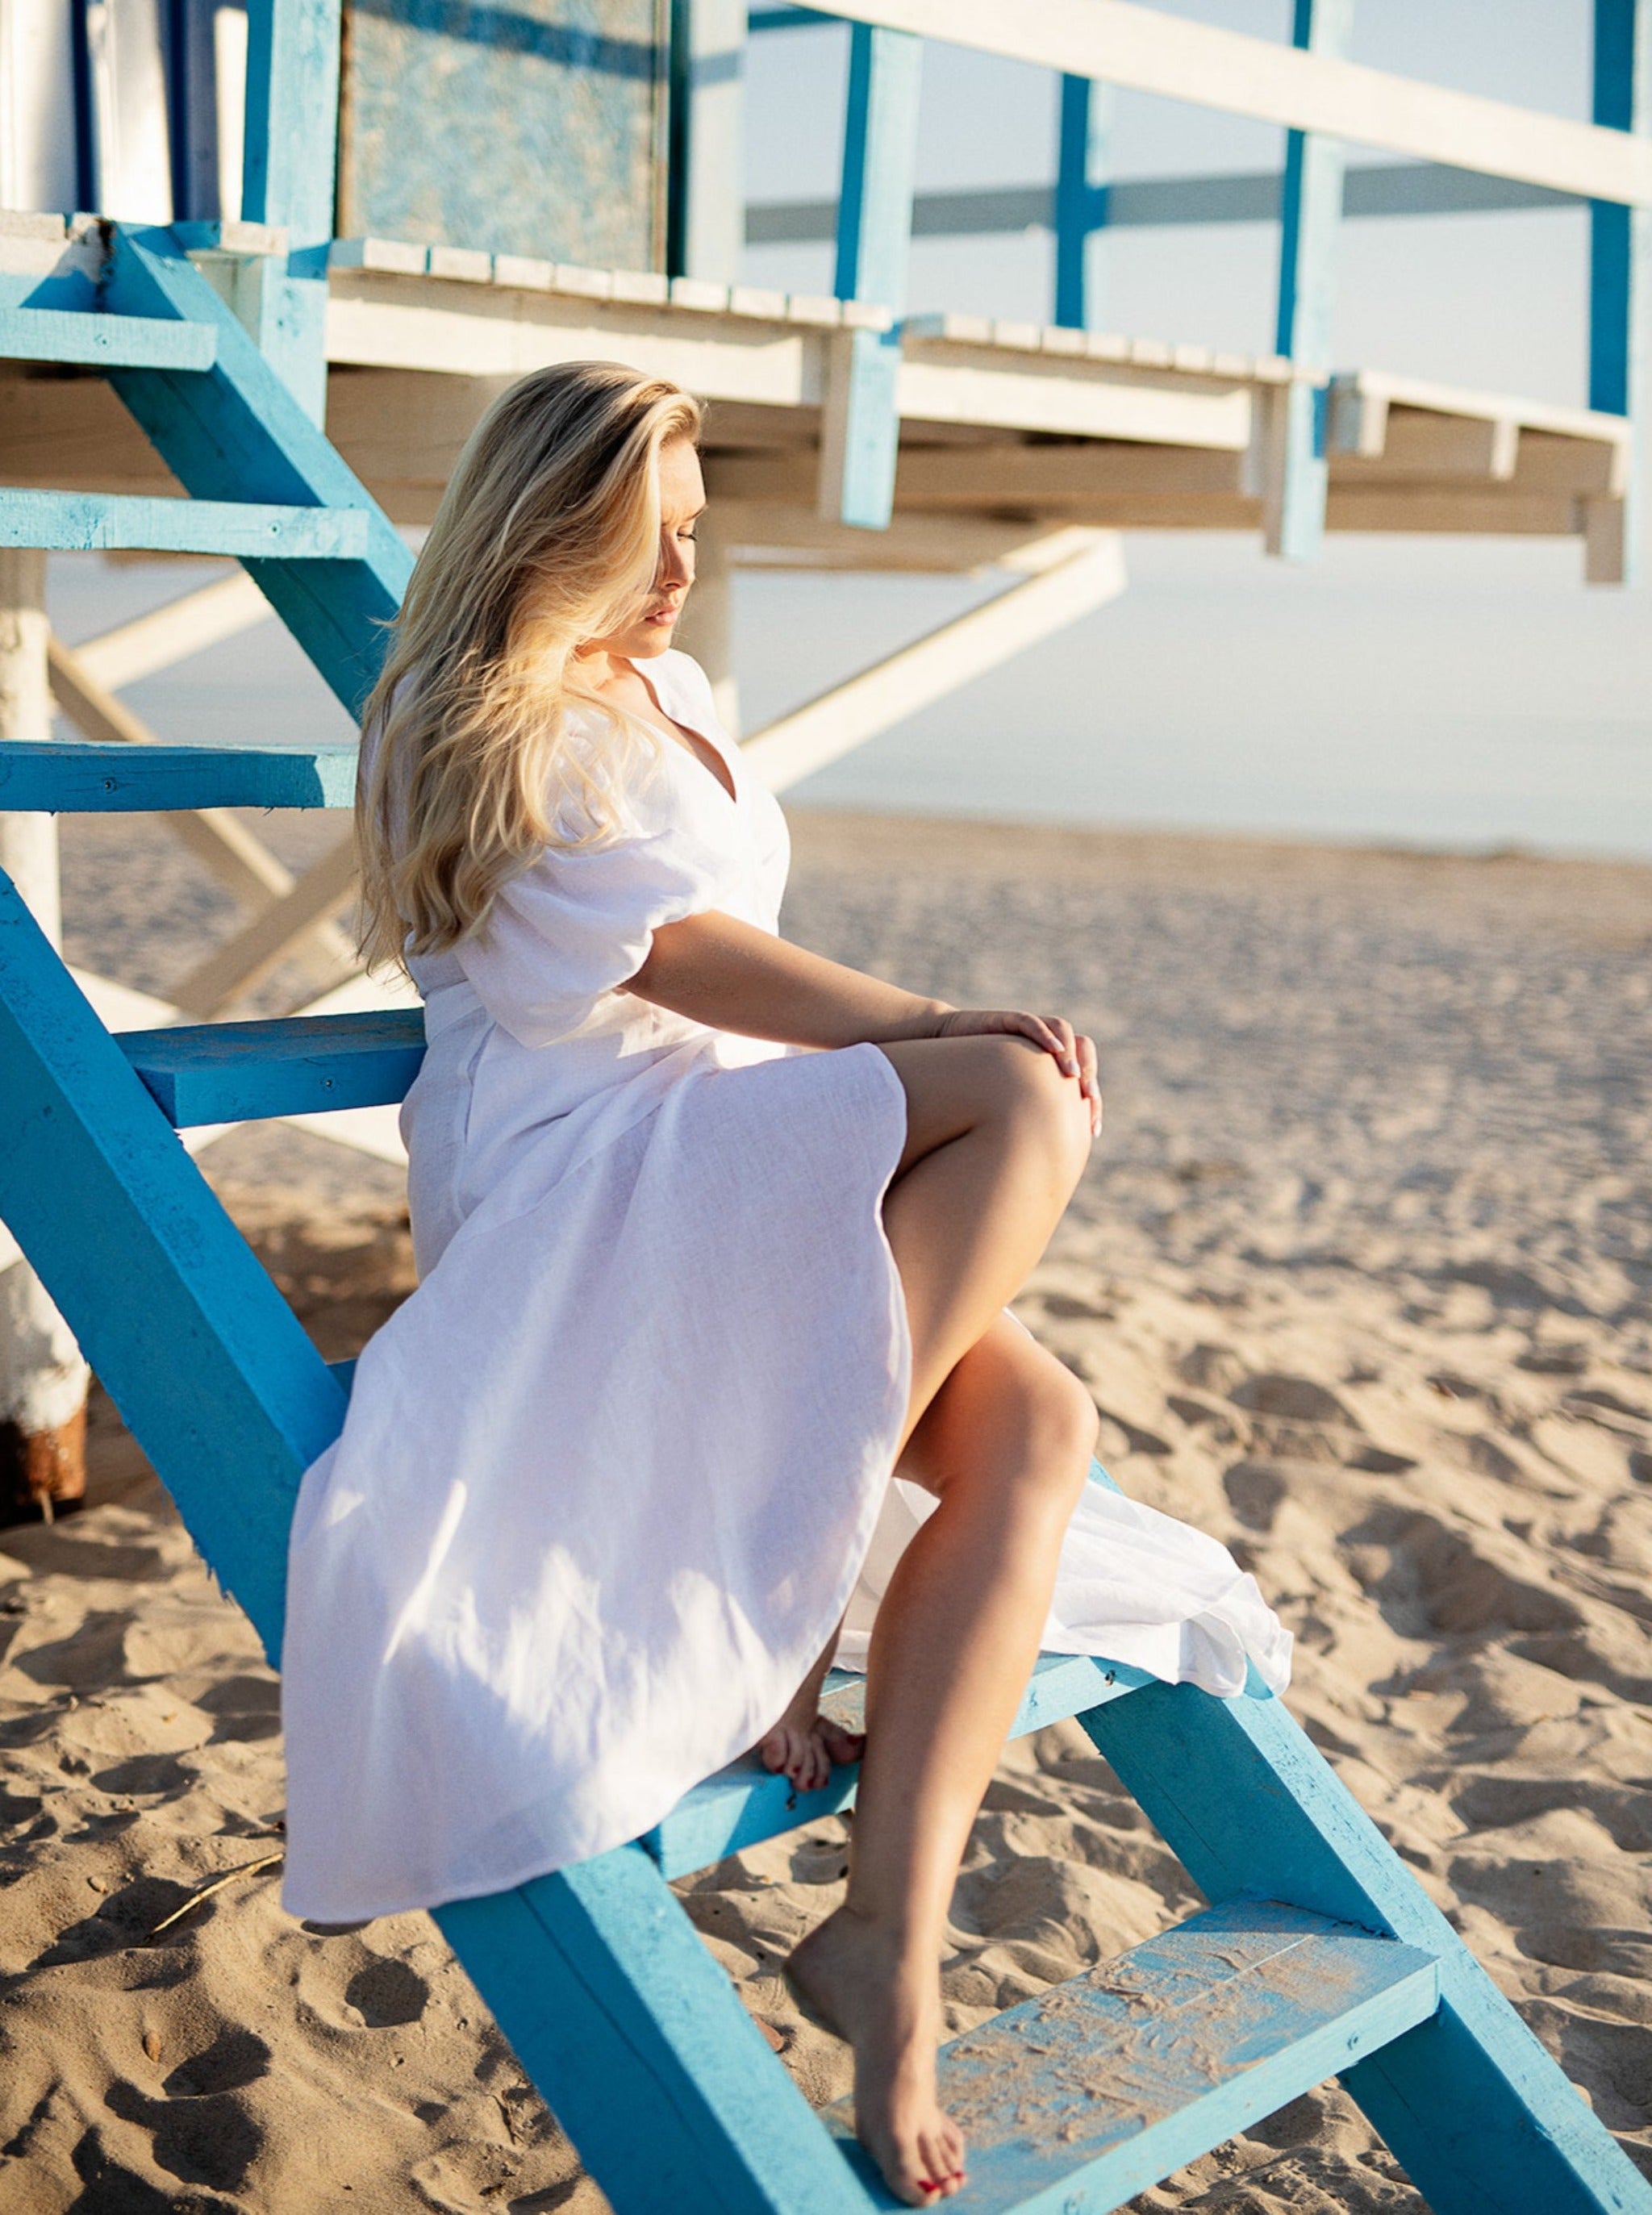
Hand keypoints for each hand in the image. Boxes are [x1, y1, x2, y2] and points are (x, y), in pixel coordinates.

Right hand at [929, 1008, 1101, 1135]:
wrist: (947, 1045)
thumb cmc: (977, 1080)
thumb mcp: (1006, 1101)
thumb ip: (1026, 1118)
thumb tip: (1042, 1160)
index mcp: (1052, 1063)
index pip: (1086, 1074)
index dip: (1093, 1100)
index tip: (1093, 1128)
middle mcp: (1046, 1043)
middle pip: (1083, 1049)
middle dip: (1089, 1075)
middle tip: (1088, 1098)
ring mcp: (1029, 1028)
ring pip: (1063, 1031)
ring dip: (1071, 1054)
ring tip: (1073, 1076)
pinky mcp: (1008, 1020)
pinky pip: (1030, 1022)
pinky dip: (1044, 1033)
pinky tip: (1054, 1049)